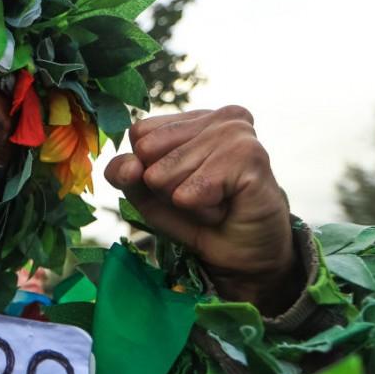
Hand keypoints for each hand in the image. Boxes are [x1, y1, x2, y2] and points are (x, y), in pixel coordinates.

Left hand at [105, 106, 300, 315]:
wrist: (243, 256)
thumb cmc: (197, 219)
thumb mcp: (147, 195)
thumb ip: (124, 174)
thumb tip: (130, 165)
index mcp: (194, 117)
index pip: (139, 134)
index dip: (149, 169)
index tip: (183, 183)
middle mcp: (219, 117)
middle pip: (147, 151)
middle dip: (165, 187)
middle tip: (200, 197)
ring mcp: (236, 132)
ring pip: (166, 174)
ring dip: (186, 202)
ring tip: (214, 202)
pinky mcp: (250, 156)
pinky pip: (193, 191)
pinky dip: (202, 211)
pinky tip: (226, 207)